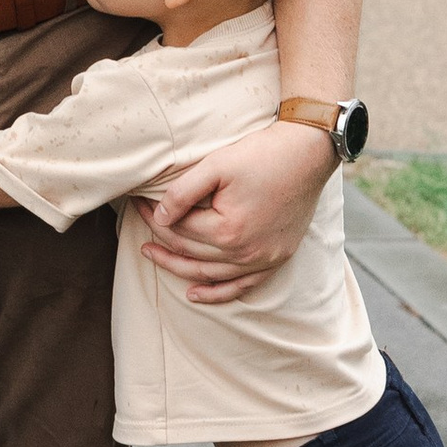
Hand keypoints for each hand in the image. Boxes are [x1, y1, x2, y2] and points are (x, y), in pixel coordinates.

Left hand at [139, 120, 336, 304]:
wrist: (308, 153)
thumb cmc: (262, 155)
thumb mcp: (216, 165)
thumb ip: (182, 193)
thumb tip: (158, 217)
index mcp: (228, 230)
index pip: (178, 229)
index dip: (154, 216)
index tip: (138, 202)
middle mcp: (246, 253)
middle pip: (190, 252)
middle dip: (160, 237)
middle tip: (138, 221)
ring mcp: (263, 260)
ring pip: (209, 274)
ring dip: (178, 267)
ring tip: (152, 254)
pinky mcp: (277, 259)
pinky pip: (242, 286)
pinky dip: (217, 293)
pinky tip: (195, 293)